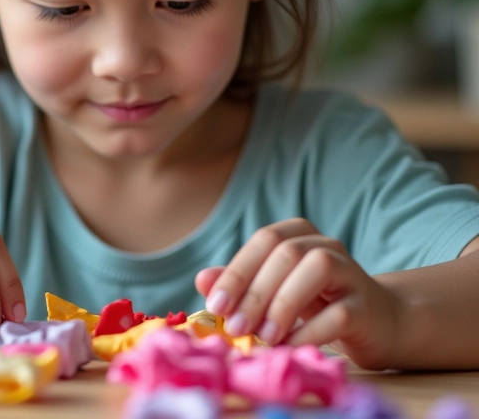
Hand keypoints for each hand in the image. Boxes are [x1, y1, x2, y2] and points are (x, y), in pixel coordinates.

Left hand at [195, 218, 402, 369]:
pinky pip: (339, 313)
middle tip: (235, 327)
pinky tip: (289, 346)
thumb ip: (240, 283)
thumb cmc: (315, 302)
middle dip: (255, 292)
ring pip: (315, 270)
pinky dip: (309, 331)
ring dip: (282, 305)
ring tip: (262, 337)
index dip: (237, 271)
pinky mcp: (366, 305)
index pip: (265, 240)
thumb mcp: (273, 290)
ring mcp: (351, 271)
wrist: (376, 323)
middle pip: (286, 254)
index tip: (215, 305)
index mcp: (298, 233)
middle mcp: (325, 244)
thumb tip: (202, 280)